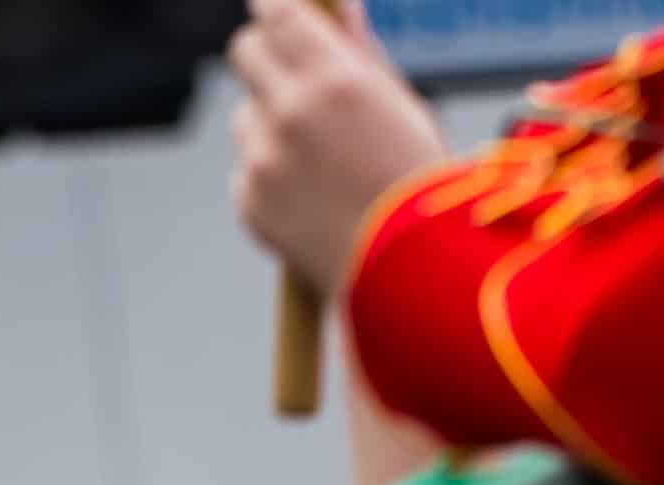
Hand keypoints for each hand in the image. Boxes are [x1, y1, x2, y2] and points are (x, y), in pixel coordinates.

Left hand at [228, 0, 452, 301]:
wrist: (409, 277)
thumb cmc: (418, 184)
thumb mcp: (403, 107)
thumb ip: (360, 53)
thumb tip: (339, 6)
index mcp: (334, 79)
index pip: (277, 12)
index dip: (273, 4)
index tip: (274, 4)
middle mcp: (288, 115)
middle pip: (245, 51)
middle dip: (265, 51)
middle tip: (290, 66)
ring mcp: (262, 163)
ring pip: (246, 116)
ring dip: (270, 121)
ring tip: (321, 155)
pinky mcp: (248, 203)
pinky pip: (247, 168)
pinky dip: (269, 173)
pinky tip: (312, 194)